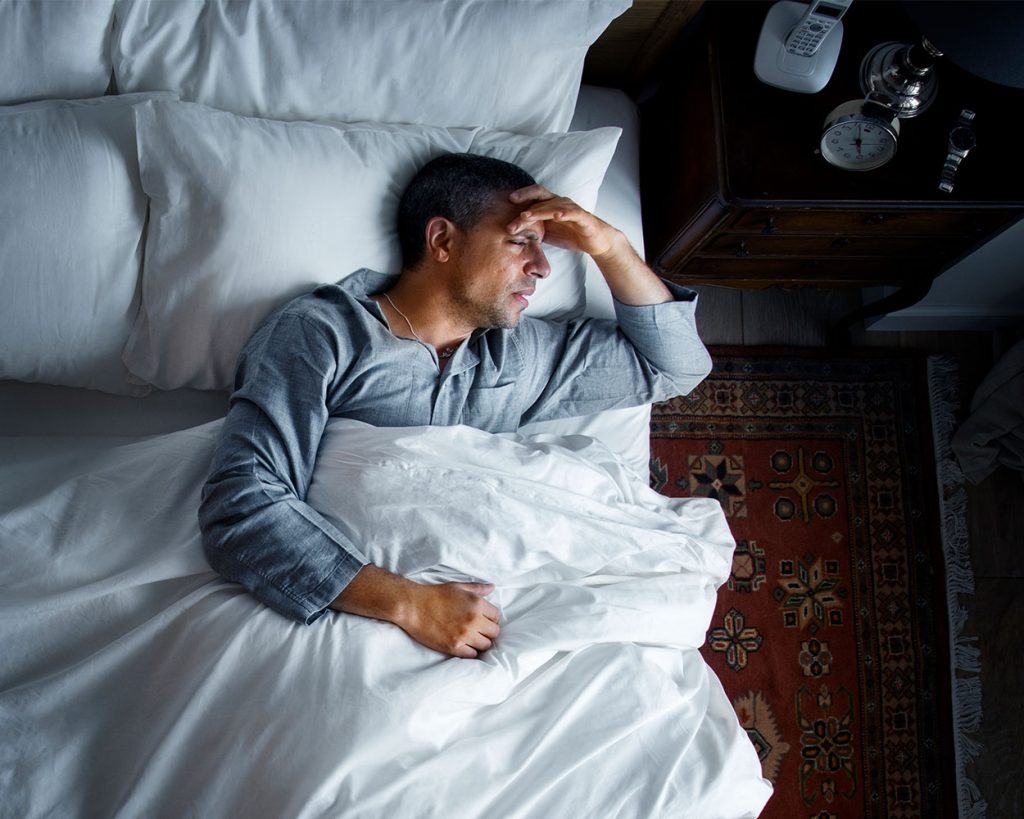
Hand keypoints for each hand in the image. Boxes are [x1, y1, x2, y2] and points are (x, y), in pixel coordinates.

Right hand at [332, 565, 499, 658]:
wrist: (413, 606)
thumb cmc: (435, 594)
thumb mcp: (458, 587)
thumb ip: (478, 588)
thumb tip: (492, 587)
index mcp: (477, 604)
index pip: (497, 617)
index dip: (490, 618)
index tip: (483, 620)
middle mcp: (474, 620)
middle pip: (494, 632)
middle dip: (487, 631)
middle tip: (478, 630)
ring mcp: (465, 635)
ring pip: (485, 645)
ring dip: (480, 642)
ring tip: (470, 638)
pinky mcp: (454, 647)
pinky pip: (472, 654)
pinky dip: (470, 651)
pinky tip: (464, 645)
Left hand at [507, 185, 619, 258]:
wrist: (594, 242)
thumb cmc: (570, 235)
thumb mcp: (546, 233)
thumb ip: (531, 230)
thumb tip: (510, 234)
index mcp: (550, 205)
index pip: (533, 195)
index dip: (521, 195)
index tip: (506, 200)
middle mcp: (559, 203)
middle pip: (540, 194)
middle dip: (525, 197)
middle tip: (511, 202)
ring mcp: (571, 209)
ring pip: (553, 205)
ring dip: (538, 210)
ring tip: (526, 216)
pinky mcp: (583, 218)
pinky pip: (573, 213)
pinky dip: (565, 213)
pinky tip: (556, 216)